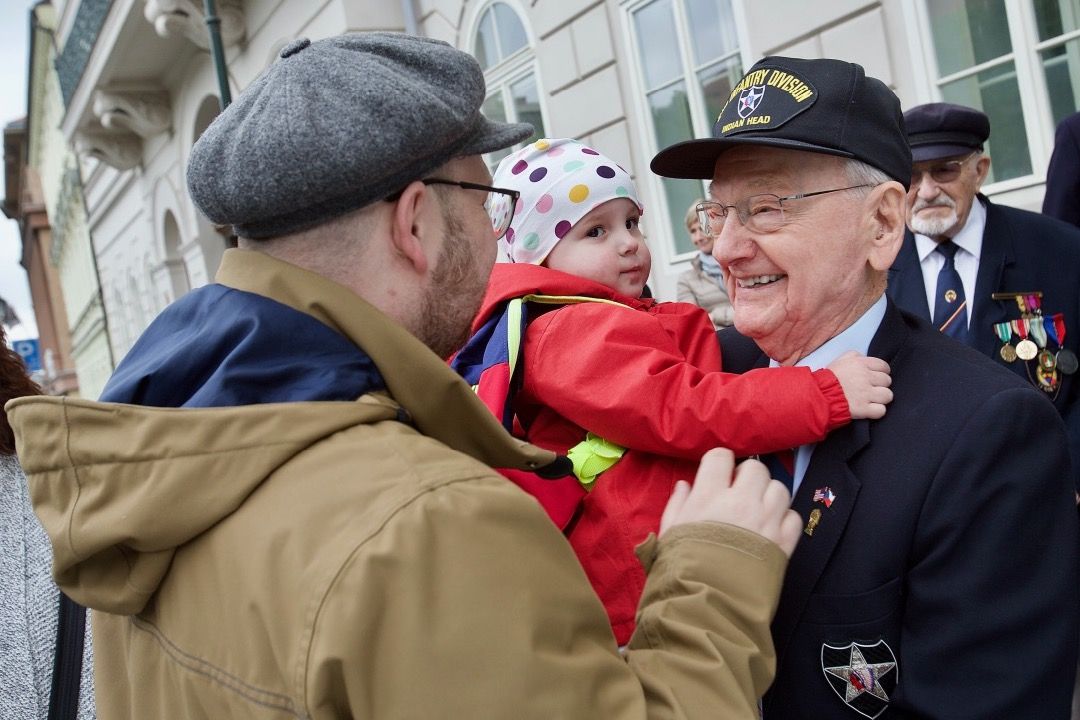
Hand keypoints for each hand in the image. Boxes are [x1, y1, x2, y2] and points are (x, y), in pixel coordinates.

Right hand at [660, 449, 801, 556]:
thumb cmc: (681, 569)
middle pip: (756, 469)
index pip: (721, 457)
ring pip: (780, 489)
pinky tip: (771, 528)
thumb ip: (678, 504)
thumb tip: (685, 484)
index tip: (717, 474)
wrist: (707, 606)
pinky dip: (784, 519)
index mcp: (709, 496)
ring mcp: (766, 522)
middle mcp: (742, 502)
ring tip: (757, 509)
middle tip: (738, 491)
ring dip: (768, 495)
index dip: (719, 462)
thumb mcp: (669, 533)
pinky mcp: (784, 544)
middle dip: (747, 476)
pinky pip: (794, 518)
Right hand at [828, 350, 892, 419]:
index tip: (875, 378)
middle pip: (887, 381)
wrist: (818, 395)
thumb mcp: (840, 360)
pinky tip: (869, 410)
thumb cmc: (828, 378)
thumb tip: (864, 357)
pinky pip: (881, 410)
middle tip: (871, 389)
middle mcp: (866, 377)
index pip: (884, 367)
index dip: (881, 373)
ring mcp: (866, 394)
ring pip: (888, 395)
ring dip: (881, 399)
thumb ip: (854, 356)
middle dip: (880, 385)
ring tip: (871, 400)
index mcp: (861, 364)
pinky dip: (876, 411)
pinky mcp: (864, 409)